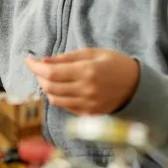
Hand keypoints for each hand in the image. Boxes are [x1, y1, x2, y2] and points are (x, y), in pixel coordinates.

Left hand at [25, 48, 139, 115]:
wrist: (139, 87)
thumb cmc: (116, 65)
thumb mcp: (94, 53)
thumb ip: (68, 57)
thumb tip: (44, 60)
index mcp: (88, 71)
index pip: (51, 72)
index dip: (35, 67)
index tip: (28, 60)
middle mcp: (86, 90)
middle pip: (49, 87)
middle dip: (39, 76)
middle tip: (38, 68)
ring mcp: (87, 104)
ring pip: (54, 99)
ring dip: (46, 88)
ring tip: (48, 78)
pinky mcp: (88, 114)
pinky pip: (65, 106)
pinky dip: (57, 96)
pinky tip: (60, 88)